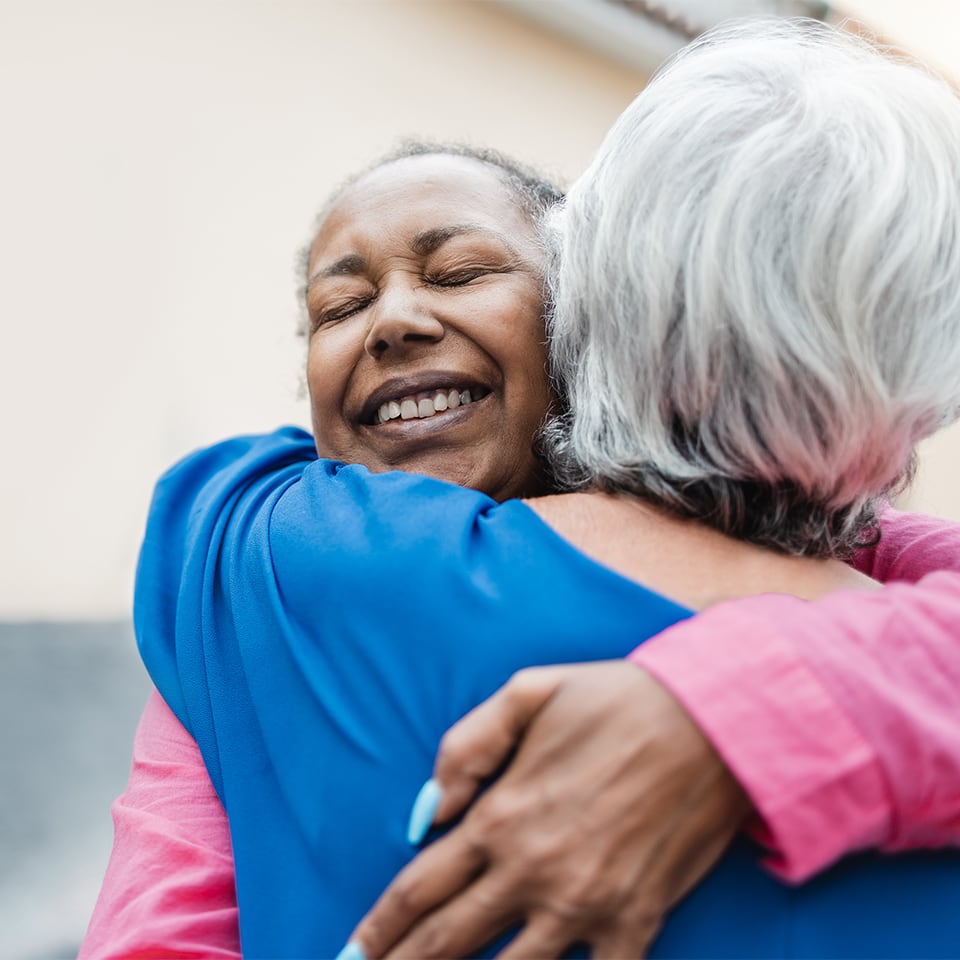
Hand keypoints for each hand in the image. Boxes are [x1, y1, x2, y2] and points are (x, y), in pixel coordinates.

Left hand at [348, 661, 749, 958]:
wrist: (710, 722)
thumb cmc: (615, 700)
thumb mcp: (527, 693)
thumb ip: (465, 747)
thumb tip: (427, 811)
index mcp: (502, 814)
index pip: (420, 886)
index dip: (378, 927)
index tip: (353, 952)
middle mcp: (533, 870)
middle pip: (447, 941)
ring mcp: (585, 904)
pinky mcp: (636, 920)